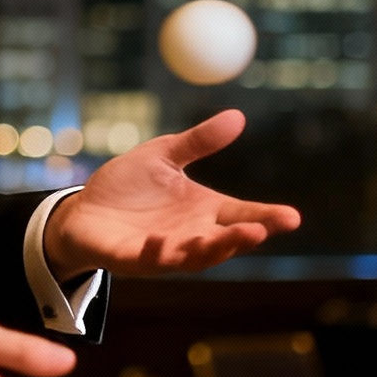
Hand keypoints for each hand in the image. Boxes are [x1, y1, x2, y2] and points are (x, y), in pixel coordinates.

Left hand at [44, 108, 298, 279]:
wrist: (83, 209)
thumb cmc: (128, 185)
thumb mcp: (164, 155)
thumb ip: (198, 142)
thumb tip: (237, 116)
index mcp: (204, 210)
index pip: (242, 215)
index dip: (267, 218)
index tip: (292, 217)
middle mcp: (191, 234)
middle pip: (224, 241)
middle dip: (241, 238)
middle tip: (259, 230)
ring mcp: (164, 250)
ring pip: (194, 257)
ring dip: (208, 250)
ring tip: (221, 239)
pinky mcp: (133, 259)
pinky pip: (150, 259)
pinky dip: (158, 252)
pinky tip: (161, 241)